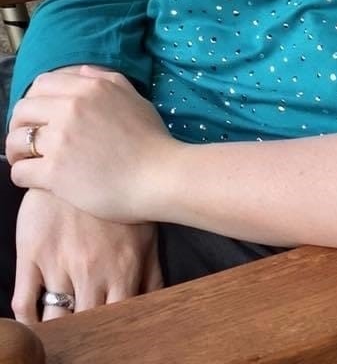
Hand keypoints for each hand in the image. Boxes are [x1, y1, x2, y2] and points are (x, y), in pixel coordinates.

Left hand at [7, 66, 175, 221]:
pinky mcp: (54, 172)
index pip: (40, 85)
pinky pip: (20, 171)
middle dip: (21, 125)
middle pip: (22, 110)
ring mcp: (60, 140)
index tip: (41, 116)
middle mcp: (70, 109)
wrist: (159, 175)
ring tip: (29, 160)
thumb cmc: (151, 139)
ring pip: (15, 140)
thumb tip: (82, 72)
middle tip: (30, 140)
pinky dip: (23, 175)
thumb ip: (106, 80)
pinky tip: (35, 179)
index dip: (35, 100)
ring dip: (18, 151)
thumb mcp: (134, 98)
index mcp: (88, 89)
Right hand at [12, 189, 161, 322]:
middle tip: (83, 333)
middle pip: (85, 322)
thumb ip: (152, 273)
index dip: (114, 332)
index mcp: (123, 268)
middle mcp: (91, 269)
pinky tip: (34, 319)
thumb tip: (158, 304)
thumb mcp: (144, 233)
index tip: (110, 334)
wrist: (84, 157)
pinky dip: (27, 319)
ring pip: (53, 319)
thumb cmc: (121, 199)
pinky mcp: (32, 252)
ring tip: (60, 327)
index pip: (119, 317)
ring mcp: (60, 262)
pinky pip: (24, 301)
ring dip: (56, 329)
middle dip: (84, 333)